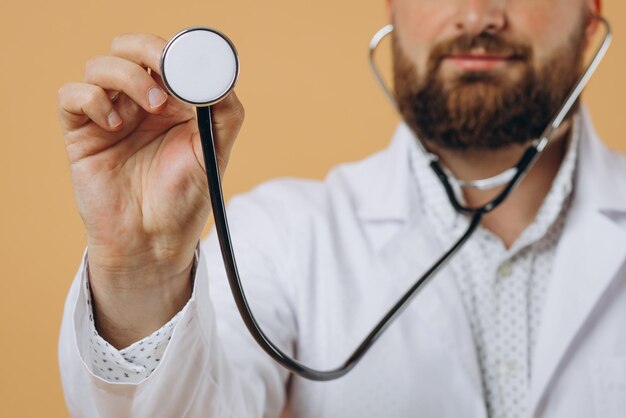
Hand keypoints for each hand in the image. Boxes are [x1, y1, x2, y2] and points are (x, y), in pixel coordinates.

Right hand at [57, 33, 243, 345]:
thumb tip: (217, 74)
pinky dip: (92, 99)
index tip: (189, 64)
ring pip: (100, 65)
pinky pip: (72, 95)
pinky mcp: (82, 133)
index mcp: (174, 102)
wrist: (154, 242)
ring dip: (127, 75)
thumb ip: (224, 111)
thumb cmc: (186, 198)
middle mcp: (140, 103)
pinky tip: (115, 124)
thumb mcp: (216, 151)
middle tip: (167, 72)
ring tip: (153, 107)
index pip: (168, 55)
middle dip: (148, 49)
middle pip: (130, 48)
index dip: (176, 49)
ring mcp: (110, 115)